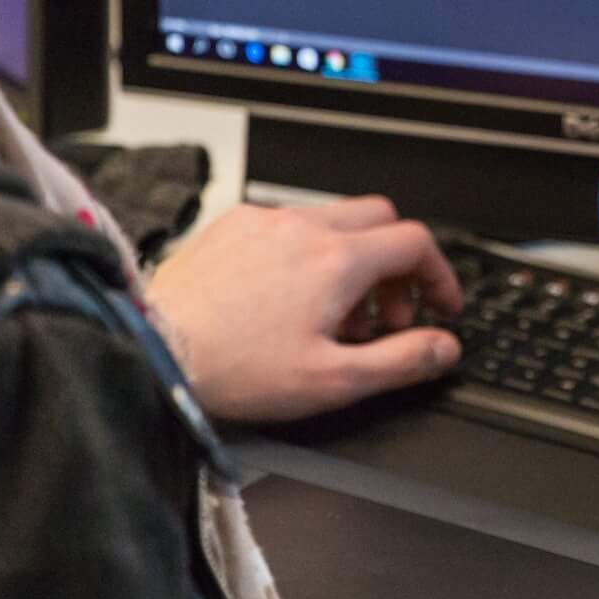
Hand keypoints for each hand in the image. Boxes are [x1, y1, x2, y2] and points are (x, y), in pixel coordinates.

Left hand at [146, 196, 463, 423]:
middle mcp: (304, 227)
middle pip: (381, 218)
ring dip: (353, 258)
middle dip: (398, 263)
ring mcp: (265, 221)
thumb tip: (443, 348)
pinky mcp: (232, 225)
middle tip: (387, 312)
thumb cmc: (235, 368)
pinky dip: (308, 251)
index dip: (439, 274)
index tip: (438, 304)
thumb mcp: (334, 380)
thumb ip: (401, 361)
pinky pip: (288, 223)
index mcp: (337, 261)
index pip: (415, 242)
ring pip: (334, 218)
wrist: (155, 349)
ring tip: (336, 314)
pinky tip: (288, 296)